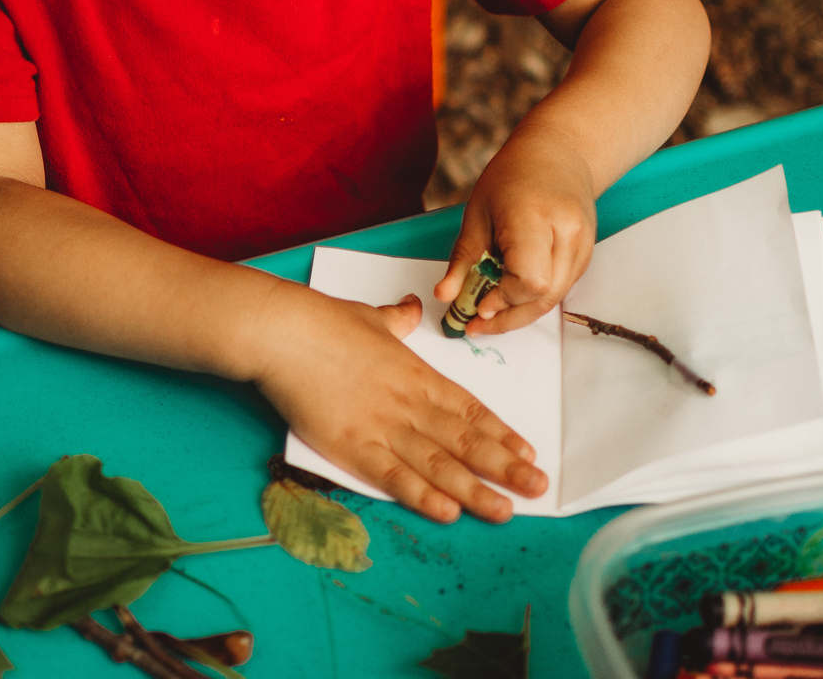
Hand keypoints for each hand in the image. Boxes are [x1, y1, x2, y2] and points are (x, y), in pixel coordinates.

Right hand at [250, 285, 545, 522]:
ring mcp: (382, 427)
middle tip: (538, 487)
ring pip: (438, 465)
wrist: (284, 333)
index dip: (502, 433)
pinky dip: (422, 496)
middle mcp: (409, 404)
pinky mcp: (352, 447)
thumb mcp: (370, 317)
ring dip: (474, 491)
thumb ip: (395, 320)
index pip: (470, 410)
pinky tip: (448, 512)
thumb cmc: (324, 322)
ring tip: (504, 511)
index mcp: (417, 374)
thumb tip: (408, 310)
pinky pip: (394, 477)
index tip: (529, 451)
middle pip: (466, 442)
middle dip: (505, 467)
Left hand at [434, 125, 596, 334]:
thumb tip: (445, 296)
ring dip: (522, 312)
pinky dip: (536, 298)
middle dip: (509, 316)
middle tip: (477, 323)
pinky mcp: (586, 253)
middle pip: (544, 296)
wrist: (558, 153)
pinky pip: (561, 288)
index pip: (529, 280)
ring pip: (554, 298)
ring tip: (491, 313)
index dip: (504, 300)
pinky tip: (513, 294)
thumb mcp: (476, 213)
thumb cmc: (513, 177)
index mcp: (535, 218)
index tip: (479, 306)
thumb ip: (463, 259)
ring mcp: (582, 244)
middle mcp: (566, 233)